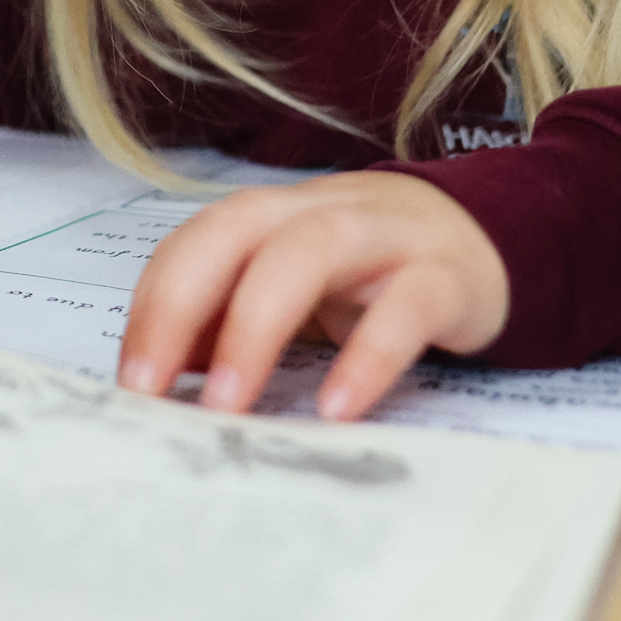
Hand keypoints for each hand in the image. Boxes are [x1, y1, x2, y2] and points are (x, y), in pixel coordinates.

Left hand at [114, 172, 509, 423]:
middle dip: (182, 304)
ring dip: (256, 325)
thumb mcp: (296, 291)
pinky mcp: (447, 277)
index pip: (197, 240)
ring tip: (227, 405)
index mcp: (276, 216)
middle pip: (238, 229)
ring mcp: (386, 237)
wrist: (490, 244)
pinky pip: (405, 308)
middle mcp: (322, 211)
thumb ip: (228, 319)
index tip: (130, 381)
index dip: (154, 304)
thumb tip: (158, 373)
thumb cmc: (373, 275)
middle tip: (150, 391)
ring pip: (312, 250)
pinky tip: (336, 409)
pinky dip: (367, 357)